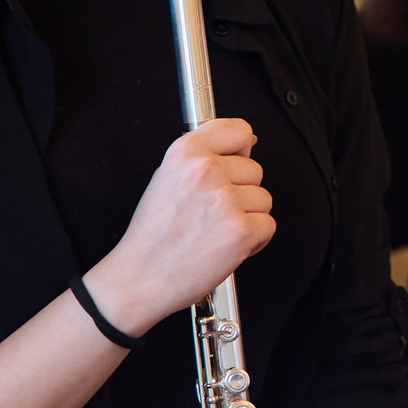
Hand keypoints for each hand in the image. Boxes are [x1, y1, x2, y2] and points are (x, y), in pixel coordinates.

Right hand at [88, 118, 274, 334]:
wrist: (139, 277)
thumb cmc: (151, 236)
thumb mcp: (165, 178)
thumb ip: (200, 160)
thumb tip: (238, 149)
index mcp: (186, 152)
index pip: (239, 130)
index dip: (241, 149)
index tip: (237, 159)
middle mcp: (206, 171)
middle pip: (255, 170)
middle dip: (241, 191)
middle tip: (213, 212)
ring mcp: (225, 200)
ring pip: (264, 199)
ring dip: (248, 217)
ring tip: (217, 230)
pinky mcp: (240, 230)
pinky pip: (268, 226)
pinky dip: (254, 240)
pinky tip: (226, 245)